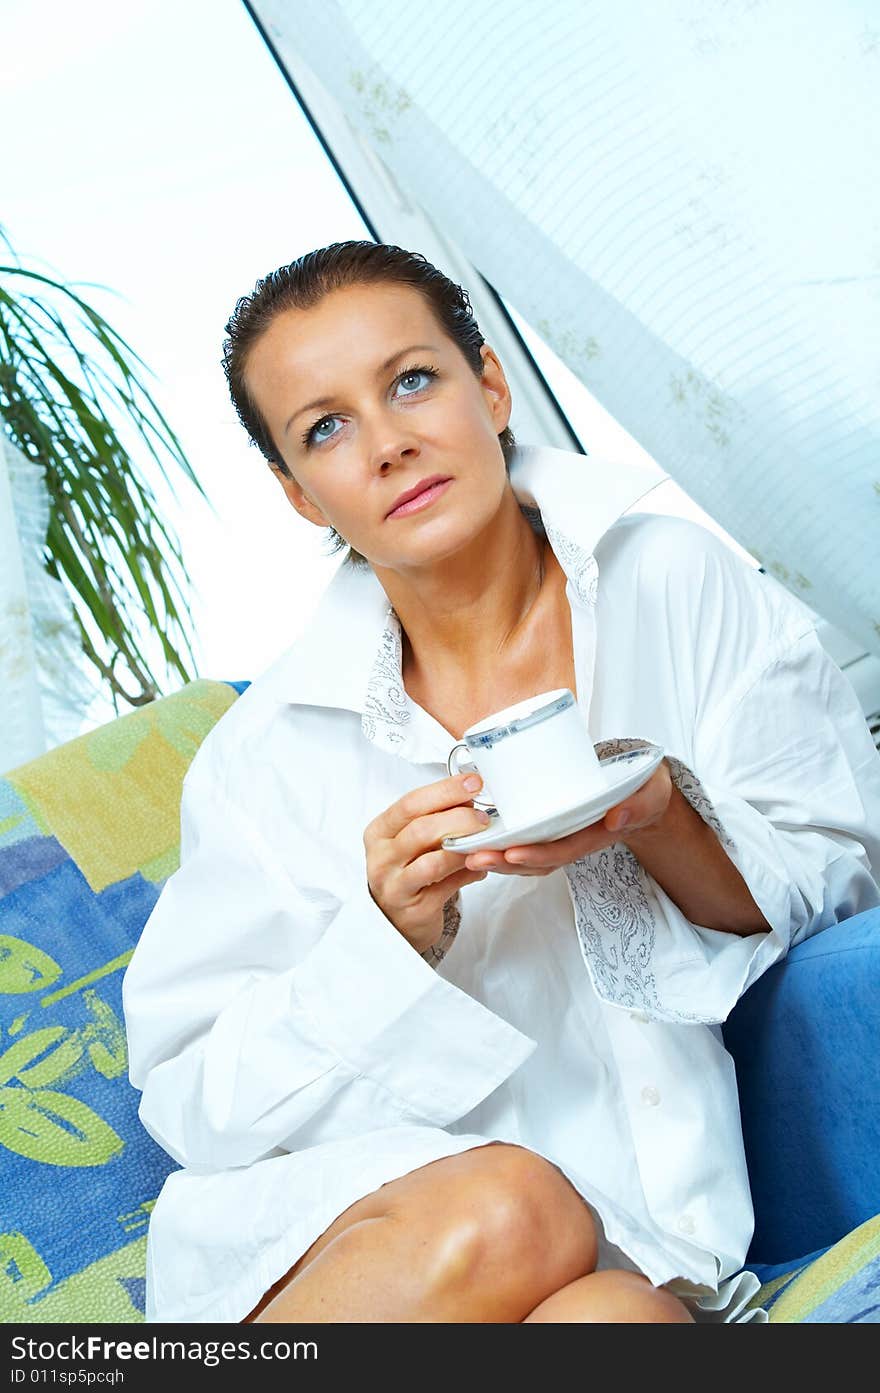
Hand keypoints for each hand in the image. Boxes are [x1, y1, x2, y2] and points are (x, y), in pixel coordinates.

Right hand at [364, 773, 492, 952]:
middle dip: (458, 819)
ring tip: (484, 842)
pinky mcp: (414, 910)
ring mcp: (395, 886)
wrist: (395, 920)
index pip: (410, 804)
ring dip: (464, 849)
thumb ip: (434, 818)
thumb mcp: (411, 841)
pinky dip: (468, 874)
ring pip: (433, 862)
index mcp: (379, 832)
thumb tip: (470, 796)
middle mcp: (382, 858)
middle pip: (421, 830)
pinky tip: (480, 867)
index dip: (445, 791)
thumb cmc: (408, 871)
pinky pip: (447, 888)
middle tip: (483, 817)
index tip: (473, 783)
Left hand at [463, 761, 674, 876]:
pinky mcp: (553, 827)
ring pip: (528, 856)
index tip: (511, 852)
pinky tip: (477, 841)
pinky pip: (526, 842)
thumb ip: (640, 803)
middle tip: (473, 857)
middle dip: (506, 862)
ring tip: (467, 855)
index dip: (537, 854)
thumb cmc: (645, 791)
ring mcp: (564, 836)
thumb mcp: (652, 792)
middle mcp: (576, 839)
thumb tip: (616, 818)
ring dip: (498, 858)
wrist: (644, 793)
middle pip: (538, 859)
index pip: (564, 850)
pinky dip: (502, 845)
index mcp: (597, 833)